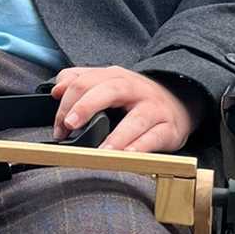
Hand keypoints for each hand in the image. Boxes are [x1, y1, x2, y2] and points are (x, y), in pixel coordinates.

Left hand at [51, 65, 202, 153]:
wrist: (179, 101)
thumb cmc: (136, 98)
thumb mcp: (108, 83)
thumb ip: (80, 81)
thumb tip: (56, 89)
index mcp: (115, 77)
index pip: (86, 81)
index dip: (67, 102)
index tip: (59, 125)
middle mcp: (135, 89)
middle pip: (109, 90)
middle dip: (86, 106)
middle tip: (69, 125)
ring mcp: (154, 109)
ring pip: (136, 119)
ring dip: (117, 136)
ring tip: (102, 150)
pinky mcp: (168, 128)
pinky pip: (155, 138)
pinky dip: (141, 148)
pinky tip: (128, 156)